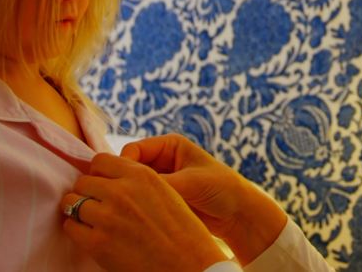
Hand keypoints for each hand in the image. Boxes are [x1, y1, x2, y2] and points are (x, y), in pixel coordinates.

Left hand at [61, 153, 227, 271]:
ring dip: (79, 210)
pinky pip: (71, 226)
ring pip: (72, 202)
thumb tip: (109, 177)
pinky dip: (77, 230)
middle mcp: (122, 192)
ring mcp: (108, 217)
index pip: (100, 161)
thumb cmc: (182, 231)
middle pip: (84, 181)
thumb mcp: (165, 192)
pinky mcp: (98, 243)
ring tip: (91, 221)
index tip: (102, 185)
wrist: (189, 265)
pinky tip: (90, 235)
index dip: (98, 174)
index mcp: (141, 175)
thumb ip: (137, 180)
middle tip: (96, 206)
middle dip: (87, 192)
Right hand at [121, 134, 287, 264]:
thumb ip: (160, 182)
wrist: (238, 213)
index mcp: (169, 145)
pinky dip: (138, 208)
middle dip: (126, 182)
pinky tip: (140, 217)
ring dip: (132, 197)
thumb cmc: (221, 188)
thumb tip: (130, 186)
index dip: (124, 165)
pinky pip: (141, 201)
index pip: (133, 150)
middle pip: (130, 168)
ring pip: (133, 186)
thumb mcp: (190, 182)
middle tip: (123, 199)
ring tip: (134, 210)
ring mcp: (161, 180)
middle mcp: (162, 160)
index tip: (123, 182)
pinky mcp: (161, 199)